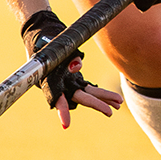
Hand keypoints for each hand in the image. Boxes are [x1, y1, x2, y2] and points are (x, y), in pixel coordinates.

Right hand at [22, 9, 121, 127]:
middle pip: (79, 98)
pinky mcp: (75, 79)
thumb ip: (66, 57)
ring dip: (104, 99)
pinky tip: (116, 100)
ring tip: (119, 104)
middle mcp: (60, 85)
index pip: (57, 98)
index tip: (66, 125)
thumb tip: (78, 66)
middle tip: (110, 112)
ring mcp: (68, 83)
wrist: (41, 34)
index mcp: (50, 80)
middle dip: (96, 104)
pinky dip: (102, 93)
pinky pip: (90, 88)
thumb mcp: (53, 47)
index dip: (62, 111)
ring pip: (88, 94)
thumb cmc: (45, 41)